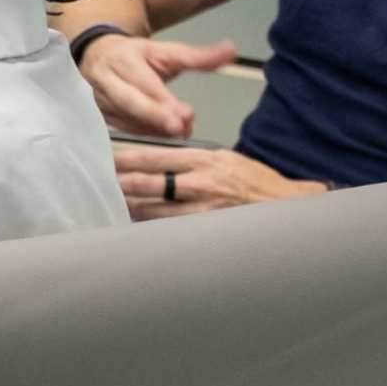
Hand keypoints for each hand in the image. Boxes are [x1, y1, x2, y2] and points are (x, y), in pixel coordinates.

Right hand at [78, 32, 239, 137]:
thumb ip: (199, 56)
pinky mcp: (95, 113)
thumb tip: (232, 50)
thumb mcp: (167, 51)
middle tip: (180, 130)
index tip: (188, 115)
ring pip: (124, 118)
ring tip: (180, 132)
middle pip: (127, 101)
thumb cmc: (138, 56)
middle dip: (153, 117)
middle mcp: (105, 78)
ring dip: (153, 128)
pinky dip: (143, 132)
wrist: (98, 55)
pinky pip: (120, 127)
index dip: (164, 101)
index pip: (144, 82)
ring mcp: (96, 97)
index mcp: (123, 59)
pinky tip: (163, 134)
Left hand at [111, 142, 323, 216]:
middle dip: (120, 183)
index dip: (124, 158)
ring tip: (113, 205)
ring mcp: (202, 209)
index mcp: (203, 159)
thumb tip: (156, 164)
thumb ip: (190, 160)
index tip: (106, 158)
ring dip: (130, 207)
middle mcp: (199, 183)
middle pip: (146, 183)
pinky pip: (169, 229)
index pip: (152, 156)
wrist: (287, 206)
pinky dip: (151, 227)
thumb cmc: (255, 182)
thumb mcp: (223, 158)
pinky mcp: (206, 229)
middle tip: (100, 183)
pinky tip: (137, 226)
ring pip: (152, 210)